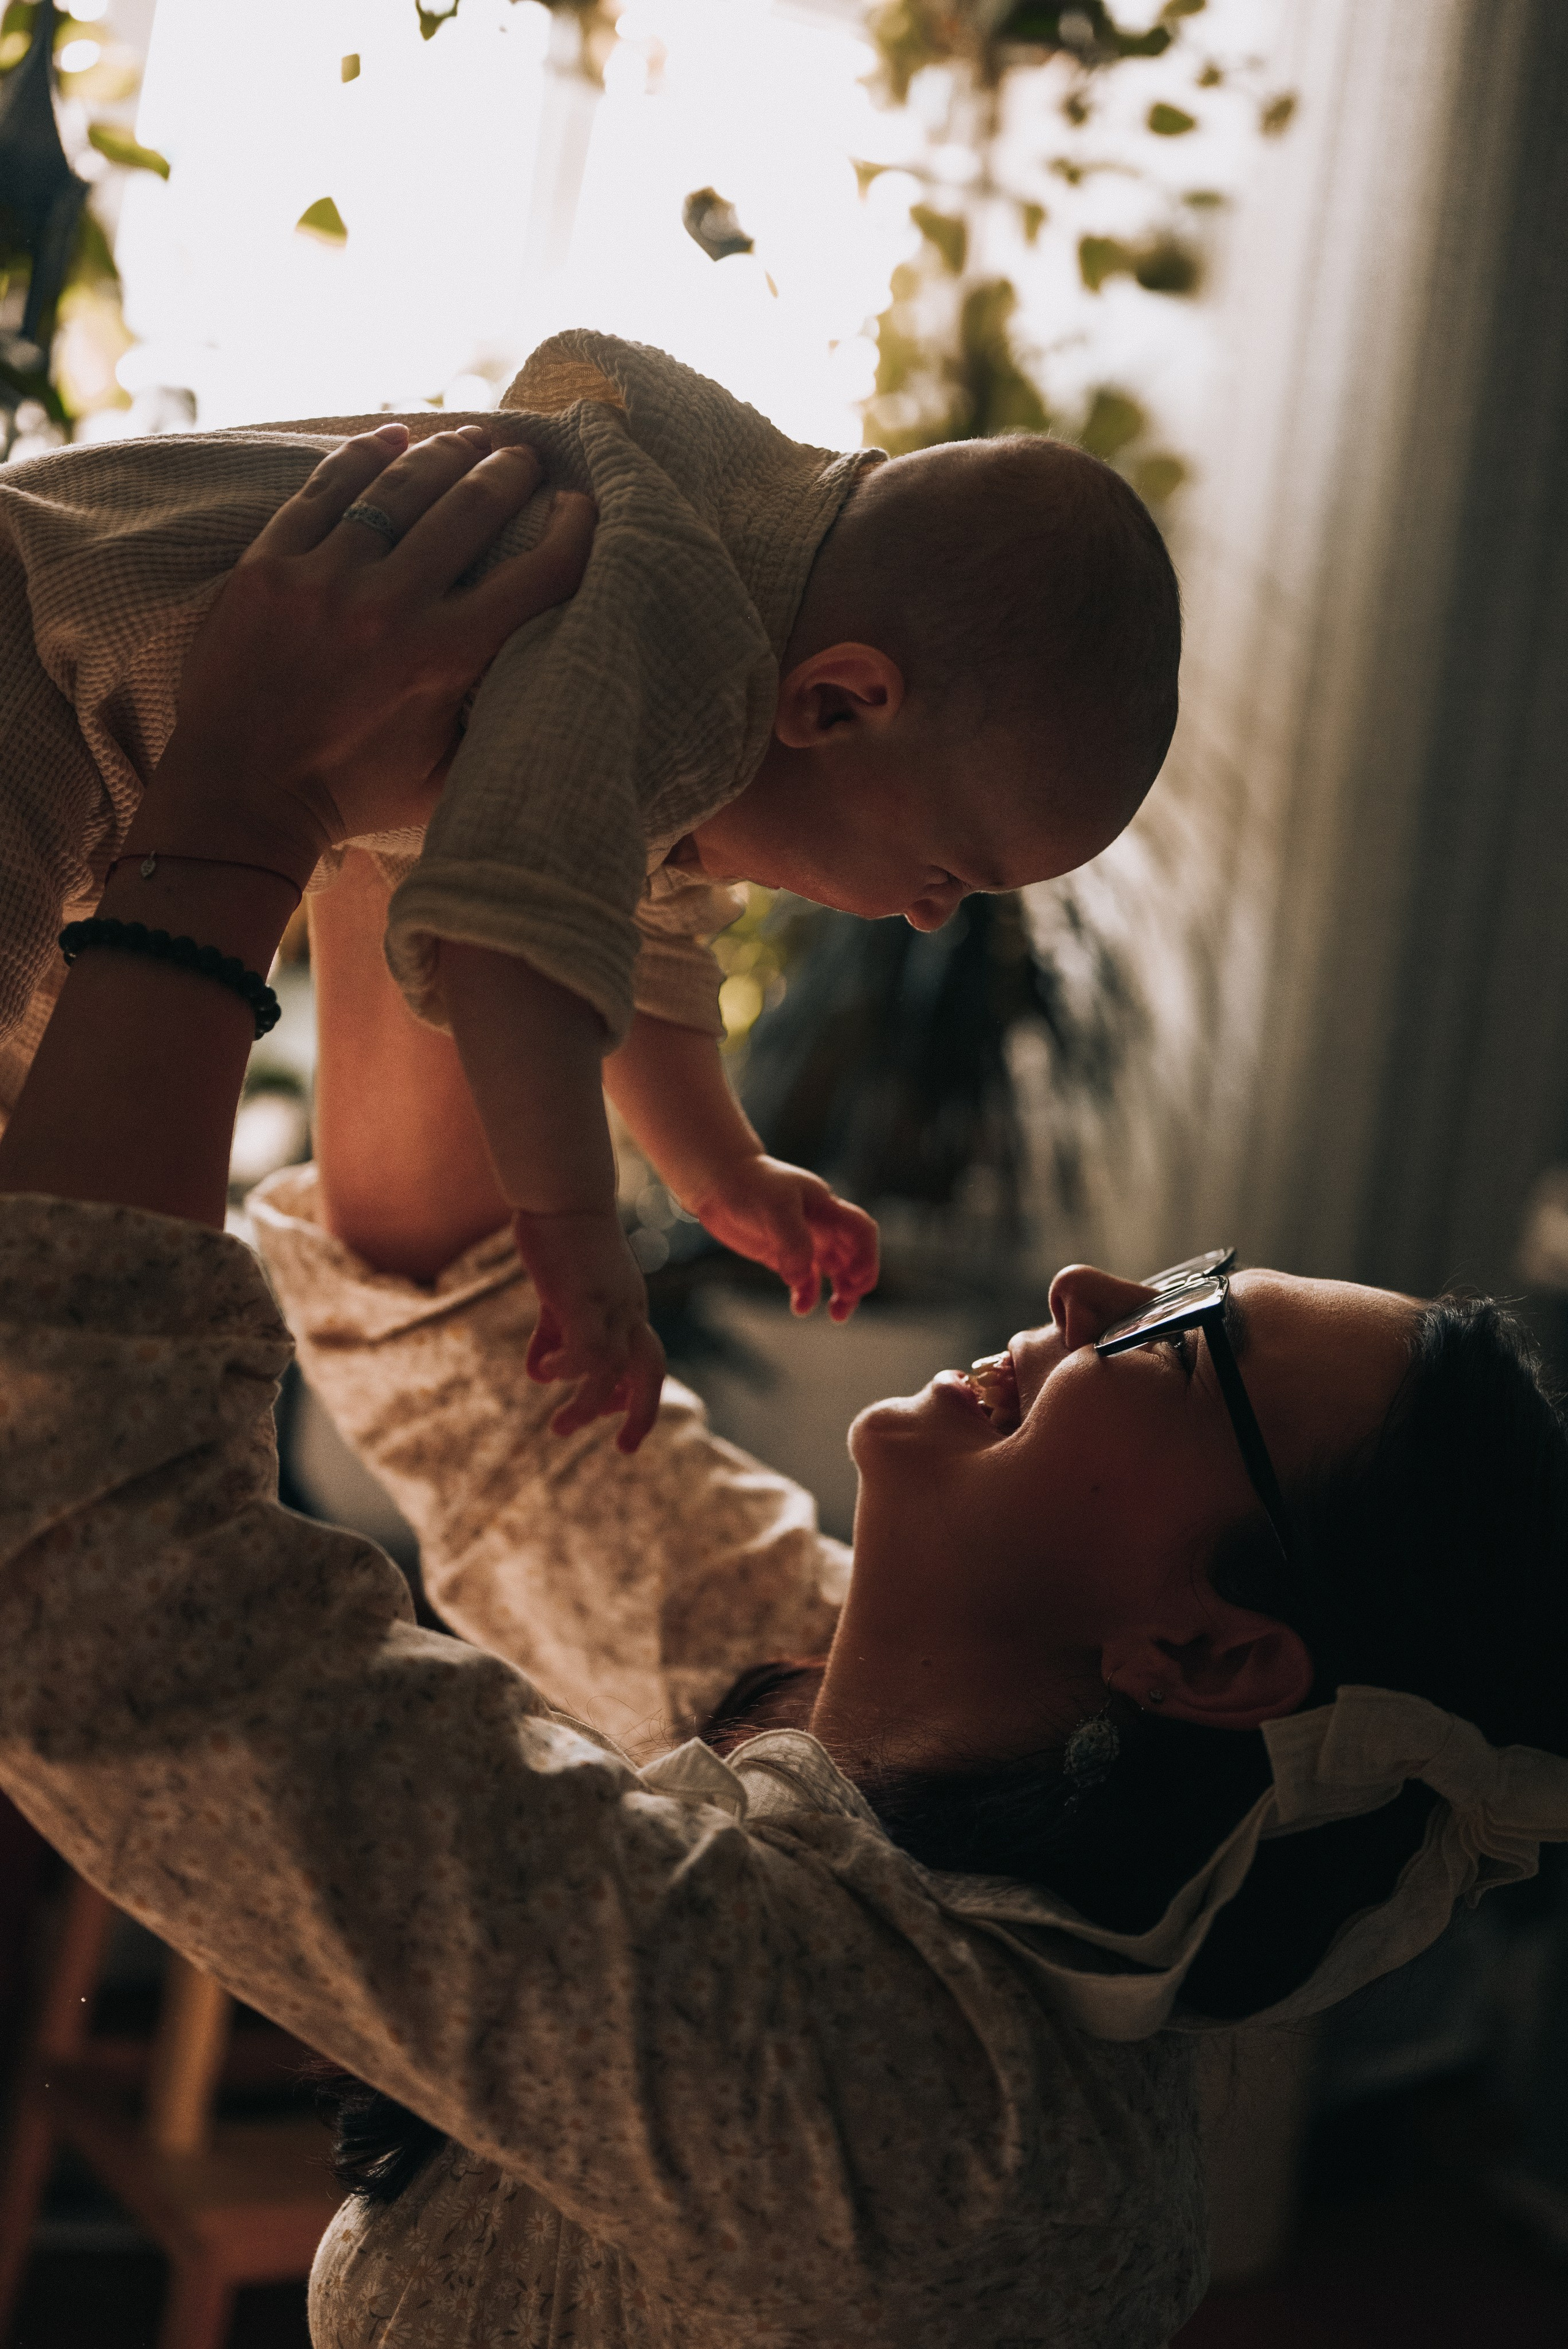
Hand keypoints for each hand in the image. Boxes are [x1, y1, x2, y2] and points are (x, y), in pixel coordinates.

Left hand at [138, 422, 594, 882]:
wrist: (238, 796)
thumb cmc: (351, 794)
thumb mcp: (446, 776)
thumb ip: (496, 724)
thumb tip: (547, 673)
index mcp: (444, 660)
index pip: (535, 576)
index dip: (572, 532)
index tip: (580, 506)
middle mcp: (388, 608)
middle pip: (468, 510)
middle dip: (507, 473)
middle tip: (523, 456)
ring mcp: (322, 581)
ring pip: (398, 489)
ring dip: (444, 454)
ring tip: (469, 438)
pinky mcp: (267, 567)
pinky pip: (323, 491)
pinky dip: (362, 456)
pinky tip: (391, 436)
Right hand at [512, 1208, 666, 1453]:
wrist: (561, 1192)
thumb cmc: (560, 1235)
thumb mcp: (560, 1293)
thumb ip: (555, 1332)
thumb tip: (539, 1375)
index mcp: (627, 1307)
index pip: (645, 1360)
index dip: (632, 1393)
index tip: (609, 1415)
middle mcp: (628, 1309)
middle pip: (650, 1371)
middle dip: (642, 1414)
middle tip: (626, 1449)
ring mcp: (609, 1303)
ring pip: (613, 1370)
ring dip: (588, 1405)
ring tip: (560, 1427)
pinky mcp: (583, 1297)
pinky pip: (586, 1348)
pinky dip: (568, 1369)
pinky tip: (544, 1374)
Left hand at [690, 1156, 879, 1320]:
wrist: (719, 1182)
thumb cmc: (751, 1185)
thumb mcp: (776, 1207)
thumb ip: (793, 1241)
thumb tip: (799, 1278)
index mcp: (826, 1208)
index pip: (862, 1231)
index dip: (867, 1255)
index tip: (855, 1279)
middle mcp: (820, 1225)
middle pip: (853, 1256)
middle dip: (857, 1280)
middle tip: (846, 1300)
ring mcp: (802, 1241)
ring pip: (833, 1271)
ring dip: (840, 1293)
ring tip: (837, 1316)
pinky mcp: (782, 1254)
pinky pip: (804, 1279)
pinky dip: (806, 1295)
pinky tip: (800, 1308)